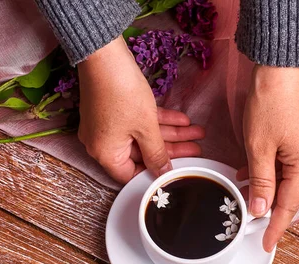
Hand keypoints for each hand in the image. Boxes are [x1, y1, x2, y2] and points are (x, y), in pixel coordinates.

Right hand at [77, 37, 204, 183]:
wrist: (104, 55)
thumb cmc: (122, 93)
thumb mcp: (145, 128)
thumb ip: (157, 153)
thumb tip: (162, 173)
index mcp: (105, 154)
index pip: (132, 174)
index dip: (155, 173)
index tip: (177, 170)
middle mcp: (102, 143)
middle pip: (142, 153)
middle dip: (172, 148)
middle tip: (196, 147)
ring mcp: (107, 126)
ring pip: (143, 135)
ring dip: (170, 133)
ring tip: (196, 131)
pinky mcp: (113, 110)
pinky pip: (137, 122)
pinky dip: (158, 121)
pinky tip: (182, 119)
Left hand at [238, 66, 298, 251]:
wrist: (281, 65)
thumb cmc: (269, 102)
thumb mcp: (258, 147)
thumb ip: (260, 182)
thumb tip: (260, 210)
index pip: (290, 205)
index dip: (276, 227)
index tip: (265, 245)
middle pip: (295, 194)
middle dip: (275, 211)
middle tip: (255, 226)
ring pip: (292, 180)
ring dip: (271, 190)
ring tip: (247, 197)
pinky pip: (291, 164)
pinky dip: (274, 173)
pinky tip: (252, 173)